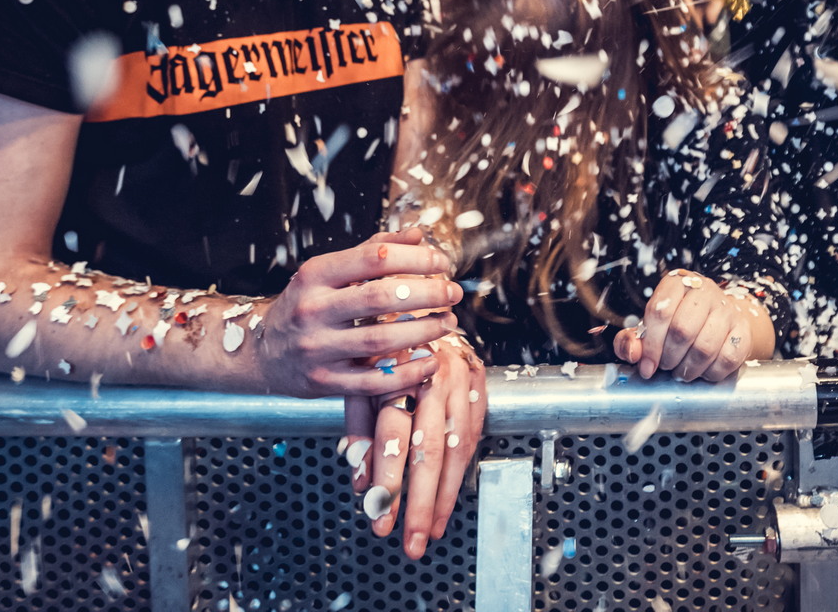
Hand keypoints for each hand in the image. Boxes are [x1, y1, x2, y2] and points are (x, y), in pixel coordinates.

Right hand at [253, 229, 461, 398]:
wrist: (263, 352)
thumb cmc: (307, 304)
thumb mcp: (329, 271)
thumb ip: (373, 250)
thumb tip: (417, 234)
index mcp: (315, 275)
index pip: (374, 258)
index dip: (416, 259)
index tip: (441, 264)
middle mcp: (313, 310)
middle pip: (381, 297)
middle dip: (427, 294)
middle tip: (452, 293)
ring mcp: (317, 349)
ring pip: (380, 340)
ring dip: (423, 330)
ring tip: (447, 322)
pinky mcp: (323, 382)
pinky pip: (374, 381)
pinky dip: (408, 372)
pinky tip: (430, 361)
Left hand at [344, 332, 485, 559]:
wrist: (419, 296)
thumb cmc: (383, 341)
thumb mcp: (360, 378)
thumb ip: (359, 427)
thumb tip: (359, 479)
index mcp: (398, 371)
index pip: (394, 435)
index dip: (388, 480)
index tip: (379, 517)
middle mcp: (432, 376)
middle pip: (430, 448)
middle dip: (421, 501)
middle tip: (412, 542)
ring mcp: (461, 379)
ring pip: (457, 447)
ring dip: (445, 495)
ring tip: (432, 531)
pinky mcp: (479, 382)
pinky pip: (473, 434)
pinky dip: (462, 471)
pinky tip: (450, 498)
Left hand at [614, 270, 773, 382]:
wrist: (719, 322)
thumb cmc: (677, 324)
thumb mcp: (649, 328)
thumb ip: (630, 340)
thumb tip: (632, 353)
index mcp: (677, 283)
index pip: (660, 311)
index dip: (650, 344)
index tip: (647, 366)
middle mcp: (704, 291)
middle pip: (682, 330)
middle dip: (669, 358)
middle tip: (666, 367)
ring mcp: (727, 310)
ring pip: (705, 347)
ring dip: (689, 369)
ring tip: (682, 371)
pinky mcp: (743, 331)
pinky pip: (726, 359)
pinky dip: (710, 374)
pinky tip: (702, 372)